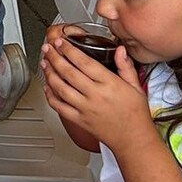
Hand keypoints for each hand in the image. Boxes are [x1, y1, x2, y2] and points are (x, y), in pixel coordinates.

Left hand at [40, 26, 149, 151]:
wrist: (134, 140)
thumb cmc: (136, 114)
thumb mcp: (136, 87)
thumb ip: (125, 66)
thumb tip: (120, 49)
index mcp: (110, 84)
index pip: (85, 63)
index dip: (69, 50)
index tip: (60, 42)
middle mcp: (96, 95)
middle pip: (69, 73)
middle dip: (55, 58)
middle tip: (47, 48)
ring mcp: (85, 108)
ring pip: (61, 88)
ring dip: (49, 74)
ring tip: (44, 63)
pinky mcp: (79, 120)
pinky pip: (59, 106)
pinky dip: (50, 96)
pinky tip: (47, 86)